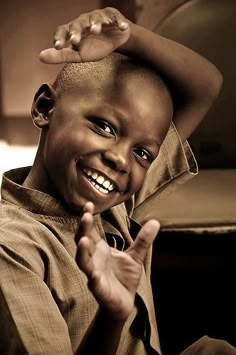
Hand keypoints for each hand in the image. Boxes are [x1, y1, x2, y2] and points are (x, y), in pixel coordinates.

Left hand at [40, 8, 129, 63]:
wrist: (115, 39)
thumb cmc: (94, 46)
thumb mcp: (78, 54)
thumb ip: (61, 56)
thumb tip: (40, 57)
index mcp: (74, 30)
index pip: (63, 30)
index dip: (60, 37)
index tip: (57, 47)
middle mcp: (84, 21)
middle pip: (78, 23)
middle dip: (76, 31)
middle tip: (75, 41)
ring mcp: (100, 18)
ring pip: (96, 18)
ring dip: (95, 23)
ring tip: (96, 30)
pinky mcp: (114, 18)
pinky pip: (116, 19)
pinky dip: (119, 23)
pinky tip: (122, 28)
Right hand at [76, 202, 159, 321]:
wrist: (125, 302)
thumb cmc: (125, 277)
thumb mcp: (136, 256)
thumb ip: (143, 240)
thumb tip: (155, 222)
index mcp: (100, 249)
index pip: (90, 230)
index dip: (87, 218)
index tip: (88, 203)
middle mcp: (94, 259)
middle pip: (83, 241)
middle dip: (82, 229)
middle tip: (85, 216)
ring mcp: (94, 273)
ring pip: (83, 261)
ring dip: (82, 251)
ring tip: (83, 241)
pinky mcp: (99, 289)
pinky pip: (93, 283)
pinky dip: (93, 278)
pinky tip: (93, 275)